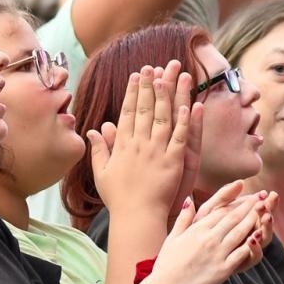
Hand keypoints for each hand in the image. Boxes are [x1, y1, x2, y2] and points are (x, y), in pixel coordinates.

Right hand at [87, 64, 199, 219]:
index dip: (134, 91)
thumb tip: (95, 129)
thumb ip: (100, 149)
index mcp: (123, 145)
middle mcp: (139, 144)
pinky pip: (180, 136)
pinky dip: (184, 120)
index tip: (137, 74)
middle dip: (150, 85)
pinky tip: (188, 103)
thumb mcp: (102, 172)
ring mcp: (157, 151)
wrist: (136, 217)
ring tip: (171, 75)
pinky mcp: (174, 161)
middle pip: (146, 108)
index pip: (129, 112)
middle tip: (154, 66)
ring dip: (168, 94)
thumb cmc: (119, 199)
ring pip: (164, 117)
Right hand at [150, 182, 267, 283]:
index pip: (221, 211)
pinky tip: (260, 238)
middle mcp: (209, 238)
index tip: (247, 196)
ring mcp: (217, 253)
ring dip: (253, 221)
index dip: (236, 202)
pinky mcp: (223, 270)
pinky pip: (241, 254)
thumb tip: (189, 199)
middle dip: (249, 206)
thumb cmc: (167, 265)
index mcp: (197, 229)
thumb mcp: (173, 237)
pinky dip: (251, 245)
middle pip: (233, 218)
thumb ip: (184, 218)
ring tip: (264, 211)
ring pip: (240, 232)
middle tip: (261, 197)